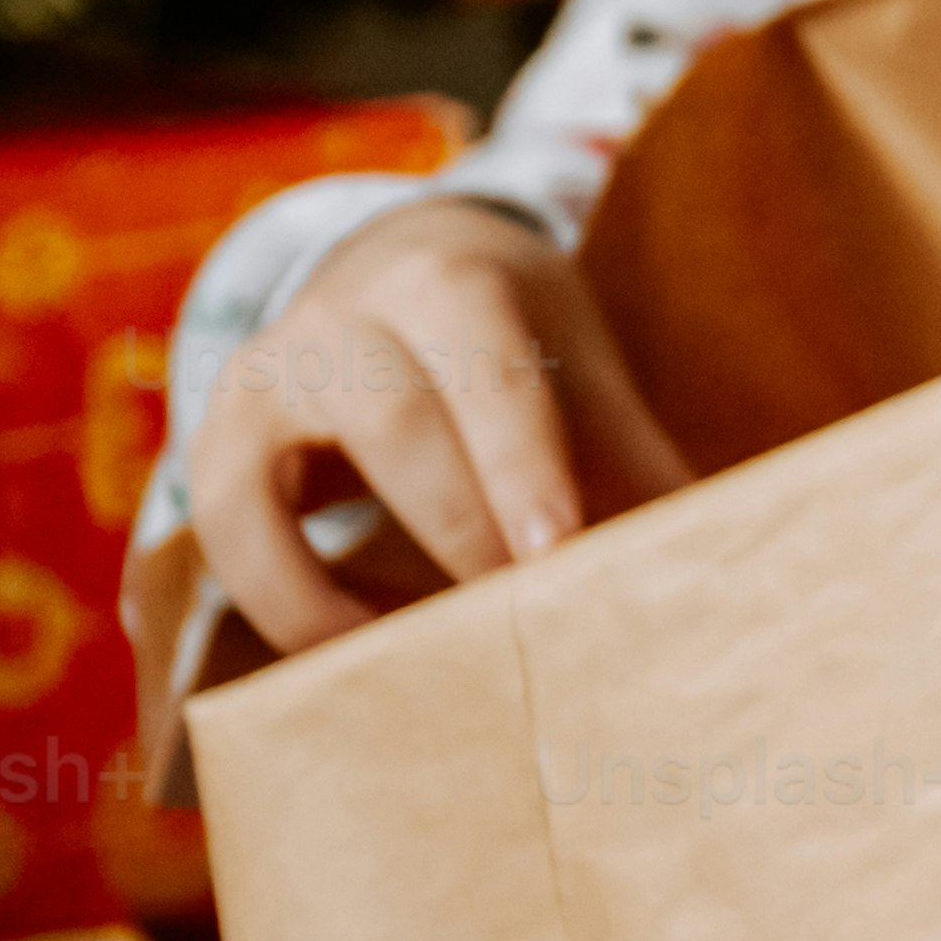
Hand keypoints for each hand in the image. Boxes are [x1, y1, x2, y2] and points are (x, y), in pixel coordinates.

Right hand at [182, 197, 700, 661]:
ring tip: (419, 670)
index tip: (559, 560)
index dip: (522, 468)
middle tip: (515, 628)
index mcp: (452, 286)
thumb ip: (641, 472)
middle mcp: (340, 322)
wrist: (394, 270)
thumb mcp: (579, 380)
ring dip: (329, 597)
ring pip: (256, 494)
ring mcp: (257, 384)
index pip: (491, 373)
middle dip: (456, 529)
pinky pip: (221, 544)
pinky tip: (357, 659)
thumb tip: (730, 585)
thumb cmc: (513, 353)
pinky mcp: (211, 452)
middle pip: (389, 421)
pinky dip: (283, 610)